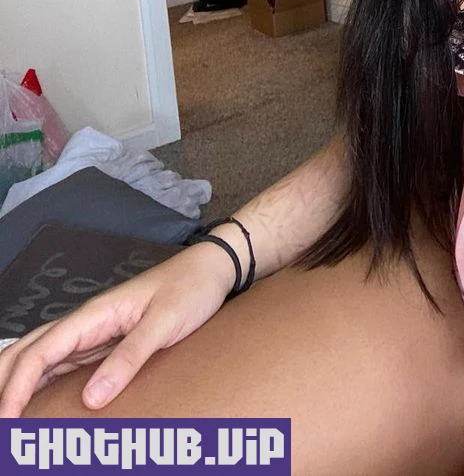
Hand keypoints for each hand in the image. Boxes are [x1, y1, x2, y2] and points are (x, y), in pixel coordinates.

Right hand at [0, 241, 238, 416]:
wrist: (212, 269)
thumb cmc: (190, 289)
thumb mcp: (164, 323)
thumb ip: (130, 357)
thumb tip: (91, 399)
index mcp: (94, 314)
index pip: (39, 353)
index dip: (15, 388)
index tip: (7, 422)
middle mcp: (86, 324)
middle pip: (27, 353)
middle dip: (4, 386)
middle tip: (3, 425)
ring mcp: (93, 334)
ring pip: (40, 361)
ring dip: (19, 387)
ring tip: (12, 422)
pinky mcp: (105, 344)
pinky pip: (63, 367)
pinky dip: (42, 387)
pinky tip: (38, 408)